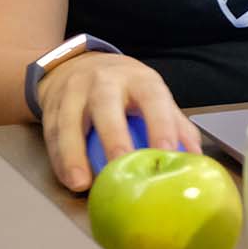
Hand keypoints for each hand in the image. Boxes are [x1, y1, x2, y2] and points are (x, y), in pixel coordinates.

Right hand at [38, 52, 200, 192]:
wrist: (77, 65)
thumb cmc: (124, 88)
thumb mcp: (151, 94)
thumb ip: (174, 123)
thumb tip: (194, 158)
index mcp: (138, 79)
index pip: (153, 98)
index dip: (161, 124)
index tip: (167, 152)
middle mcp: (104, 81)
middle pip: (106, 106)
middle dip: (113, 137)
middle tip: (119, 166)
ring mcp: (74, 92)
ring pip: (70, 121)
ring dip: (74, 154)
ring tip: (82, 183)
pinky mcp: (52, 107)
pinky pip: (52, 134)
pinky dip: (60, 160)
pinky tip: (69, 179)